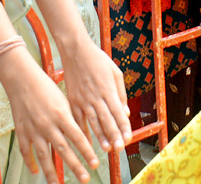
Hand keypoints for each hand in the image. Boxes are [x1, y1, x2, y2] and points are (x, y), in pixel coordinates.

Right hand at [0, 48, 98, 183]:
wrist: (22, 79)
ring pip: (44, 155)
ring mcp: (34, 129)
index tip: (96, 163)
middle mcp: (48, 124)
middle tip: (85, 178)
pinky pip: (26, 151)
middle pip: (64, 149)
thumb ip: (73, 116)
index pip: (78, 137)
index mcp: (62, 114)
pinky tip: (36, 172)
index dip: (87, 151)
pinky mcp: (21, 131)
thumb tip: (86, 131)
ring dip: (52, 172)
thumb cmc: (46, 86)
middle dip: (75, 165)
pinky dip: (30, 162)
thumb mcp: (64, 99)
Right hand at [61, 38, 130, 153]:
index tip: (128, 139)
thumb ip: (121, 93)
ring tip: (106, 149)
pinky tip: (86, 141)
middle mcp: (96, 96)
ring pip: (93, 121)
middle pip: (106, 119)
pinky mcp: (72, 100)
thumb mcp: (115, 72)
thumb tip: (126, 112)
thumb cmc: (98, 60)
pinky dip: (82, 130)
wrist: (76, 51)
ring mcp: (83, 99)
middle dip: (114, 135)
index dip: (123, 126)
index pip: (118, 111)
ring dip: (100, 136)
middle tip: (119, 149)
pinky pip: (78, 118)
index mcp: (108, 89)